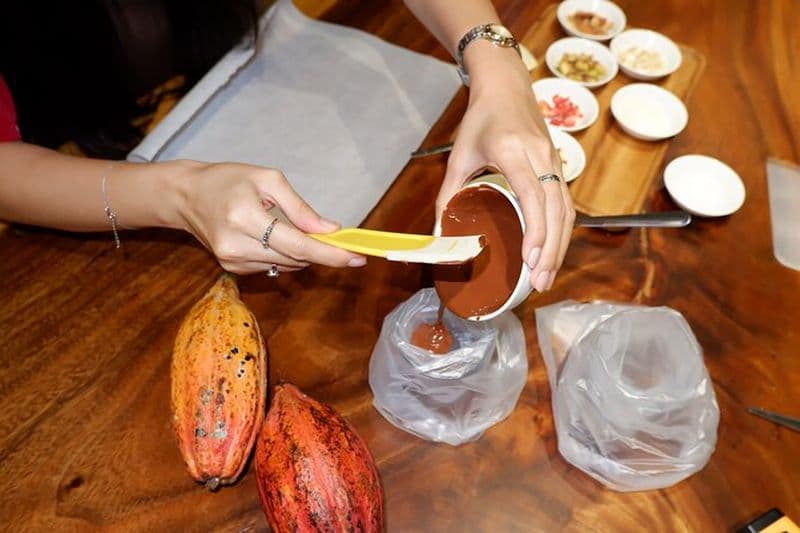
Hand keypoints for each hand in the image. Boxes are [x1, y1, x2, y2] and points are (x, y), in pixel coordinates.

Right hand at [173, 161, 365, 274]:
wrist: (185, 196)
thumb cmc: (227, 179)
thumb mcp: (267, 180)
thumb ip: (299, 207)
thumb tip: (330, 229)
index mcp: (245, 218)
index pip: (297, 245)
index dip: (330, 254)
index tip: (356, 258)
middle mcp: (236, 246)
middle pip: (294, 259)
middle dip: (321, 252)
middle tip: (341, 241)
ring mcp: (232, 261)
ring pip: (285, 265)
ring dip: (303, 253)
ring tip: (301, 231)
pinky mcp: (231, 268)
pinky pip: (271, 265)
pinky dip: (283, 254)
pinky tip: (274, 236)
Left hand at [437, 45, 574, 291]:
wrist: (507, 85)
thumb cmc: (480, 118)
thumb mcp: (458, 155)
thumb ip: (448, 195)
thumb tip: (439, 232)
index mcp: (514, 152)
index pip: (533, 196)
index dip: (536, 230)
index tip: (530, 259)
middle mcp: (540, 157)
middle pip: (554, 210)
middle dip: (550, 250)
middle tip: (539, 282)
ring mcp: (554, 160)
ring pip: (566, 210)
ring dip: (559, 246)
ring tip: (547, 276)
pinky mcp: (559, 165)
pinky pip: (566, 203)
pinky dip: (562, 231)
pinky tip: (553, 251)